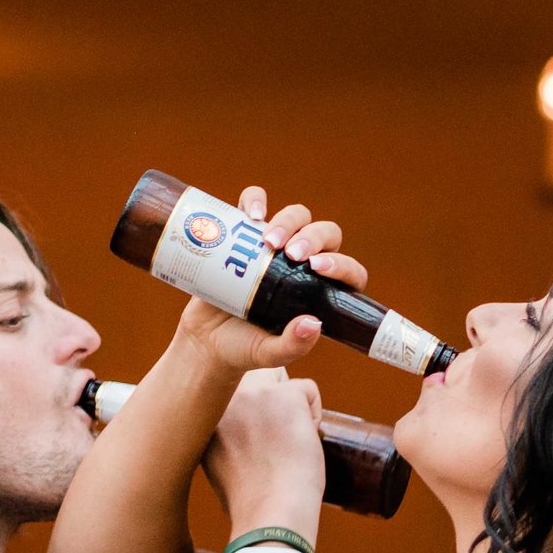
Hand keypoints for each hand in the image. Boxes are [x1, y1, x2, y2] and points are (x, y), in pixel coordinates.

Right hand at [171, 187, 371, 373]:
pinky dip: (255, 199)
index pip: (347, 271)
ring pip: (296, 216)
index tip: (318, 268)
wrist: (206, 340)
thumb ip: (293, 344)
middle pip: (324, 234)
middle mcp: (304, 264)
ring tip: (267, 242)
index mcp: (320, 291)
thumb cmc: (245, 347)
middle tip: (291, 255)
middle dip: (313, 237)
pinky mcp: (245, 232)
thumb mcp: (270, 354)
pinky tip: (252, 214)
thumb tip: (313, 323)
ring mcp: (276, 245)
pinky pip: (255, 203)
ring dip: (288, 221)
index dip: (341, 264)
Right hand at [205, 367, 325, 546]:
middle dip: (271, 396)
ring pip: (280, 377)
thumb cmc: (251, 501)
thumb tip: (244, 430)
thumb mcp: (220, 466)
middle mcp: (226, 399)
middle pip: (254, 373)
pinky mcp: (285, 396)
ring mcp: (255, 395)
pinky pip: (308, 388)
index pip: (230, 389)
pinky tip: (304, 442)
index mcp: (206, 418)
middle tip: (279, 435)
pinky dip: (314, 413)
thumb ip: (226, 438)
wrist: (270, 514)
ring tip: (289, 442)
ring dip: (291, 405)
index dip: (252, 409)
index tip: (258, 437)